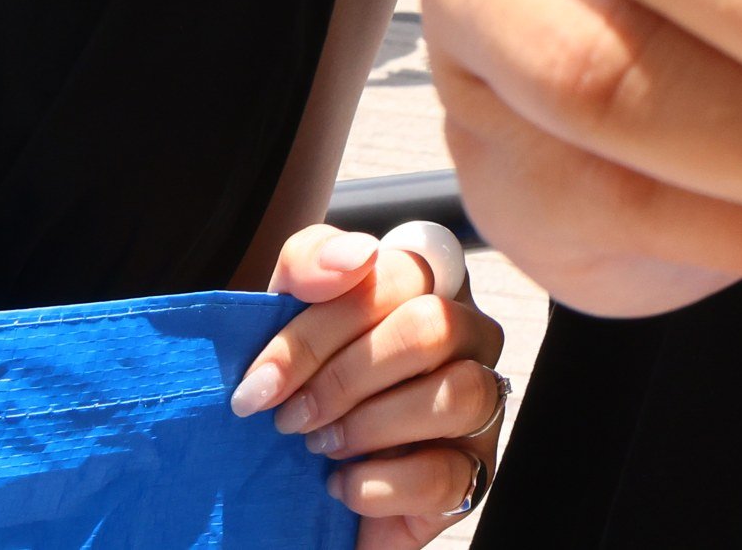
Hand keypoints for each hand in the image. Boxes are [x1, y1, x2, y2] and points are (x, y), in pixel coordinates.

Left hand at [231, 226, 508, 544]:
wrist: (293, 476)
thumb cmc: (302, 381)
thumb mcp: (282, 316)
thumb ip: (309, 263)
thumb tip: (356, 256)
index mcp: (427, 284)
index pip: (400, 272)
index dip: (322, 326)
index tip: (261, 379)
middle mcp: (469, 336)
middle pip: (433, 326)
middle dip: (344, 378)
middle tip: (290, 417)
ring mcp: (481, 404)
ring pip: (459, 392)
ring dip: (370, 425)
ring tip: (321, 446)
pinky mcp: (474, 472)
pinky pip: (445, 474)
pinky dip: (378, 484)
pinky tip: (342, 485)